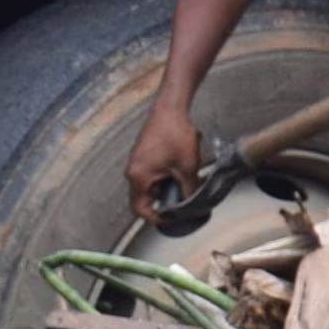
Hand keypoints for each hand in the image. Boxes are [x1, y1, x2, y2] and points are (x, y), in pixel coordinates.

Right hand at [127, 95, 207, 219]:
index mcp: (138, 177)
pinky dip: (165, 179)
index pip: (141, 210)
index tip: (174, 220)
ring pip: (150, 187)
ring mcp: (136, 164)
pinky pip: (151, 176)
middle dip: (164, 204)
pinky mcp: (143, 156)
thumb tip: (196, 208)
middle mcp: (132, 172)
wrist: (170, 108)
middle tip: (183, 205)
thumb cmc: (175, 134)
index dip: (157, 219)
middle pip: (145, 200)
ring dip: (167, 190)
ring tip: (185, 186)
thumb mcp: (187, 167)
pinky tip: (181, 172)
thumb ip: (190, 191)